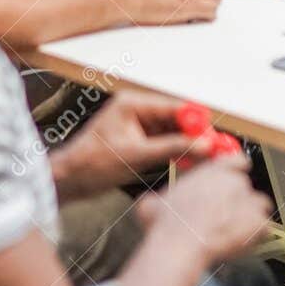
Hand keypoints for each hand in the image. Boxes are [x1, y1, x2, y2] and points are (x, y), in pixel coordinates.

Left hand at [48, 90, 211, 198]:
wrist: (69, 181)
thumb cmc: (92, 164)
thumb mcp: (136, 156)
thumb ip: (172, 148)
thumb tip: (202, 144)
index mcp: (133, 104)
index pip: (174, 107)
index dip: (197, 121)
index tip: (214, 135)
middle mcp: (137, 110)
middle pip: (176, 119)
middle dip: (196, 134)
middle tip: (215, 148)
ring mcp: (137, 125)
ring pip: (173, 132)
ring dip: (188, 145)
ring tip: (206, 158)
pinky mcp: (138, 140)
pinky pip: (164, 143)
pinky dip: (177, 152)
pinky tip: (190, 162)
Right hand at [136, 155, 271, 265]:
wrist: (181, 246)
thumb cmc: (167, 225)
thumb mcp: (153, 203)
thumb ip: (161, 198)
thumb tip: (152, 202)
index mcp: (214, 172)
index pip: (237, 161)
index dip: (236, 170)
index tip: (233, 178)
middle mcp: (236, 183)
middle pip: (246, 187)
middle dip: (237, 201)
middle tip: (222, 216)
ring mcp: (251, 203)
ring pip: (259, 206)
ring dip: (250, 216)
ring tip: (234, 230)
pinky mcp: (259, 224)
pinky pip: (264, 228)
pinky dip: (256, 235)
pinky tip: (241, 242)